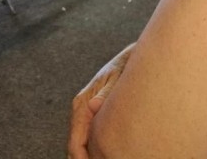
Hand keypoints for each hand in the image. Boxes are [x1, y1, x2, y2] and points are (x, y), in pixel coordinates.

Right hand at [68, 44, 134, 158]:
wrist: (130, 57)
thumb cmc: (125, 67)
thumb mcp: (117, 78)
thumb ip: (105, 94)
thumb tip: (93, 106)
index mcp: (82, 103)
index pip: (76, 142)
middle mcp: (80, 108)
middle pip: (75, 145)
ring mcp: (85, 111)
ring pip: (81, 142)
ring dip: (88, 154)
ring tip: (104, 158)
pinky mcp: (93, 112)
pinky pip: (88, 135)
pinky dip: (92, 147)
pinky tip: (104, 153)